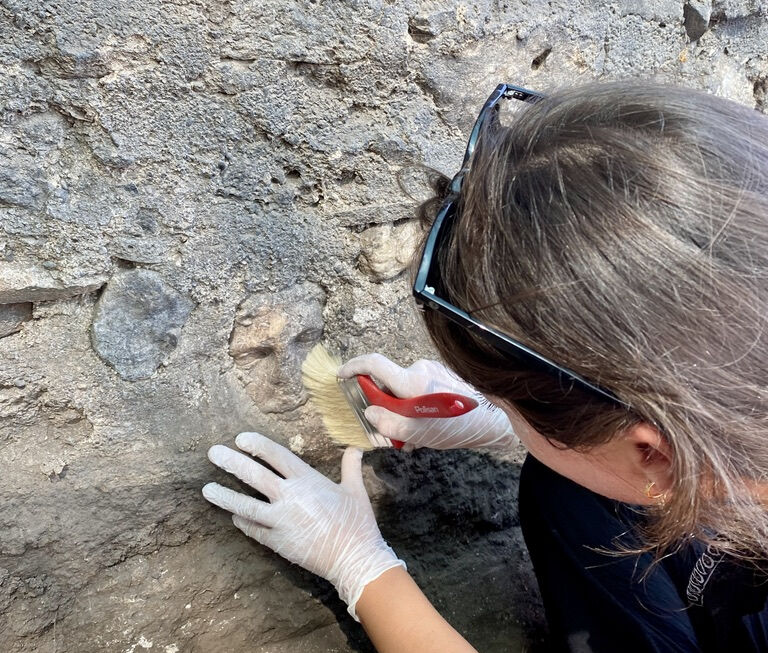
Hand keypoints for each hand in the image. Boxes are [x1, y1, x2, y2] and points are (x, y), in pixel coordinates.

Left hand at [202, 432, 405, 619]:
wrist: (354, 558)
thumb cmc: (358, 522)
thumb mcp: (355, 490)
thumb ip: (350, 466)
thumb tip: (356, 448)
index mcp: (308, 480)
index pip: (276, 456)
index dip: (257, 445)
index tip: (240, 438)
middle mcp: (290, 497)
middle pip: (254, 475)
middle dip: (231, 462)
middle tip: (213, 453)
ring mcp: (281, 521)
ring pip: (245, 505)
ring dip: (225, 496)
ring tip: (206, 489)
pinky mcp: (278, 542)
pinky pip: (253, 529)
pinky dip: (242, 522)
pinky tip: (232, 517)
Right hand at [337, 354, 515, 450]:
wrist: (495, 420)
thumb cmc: (457, 426)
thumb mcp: (418, 434)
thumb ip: (389, 424)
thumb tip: (371, 413)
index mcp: (410, 380)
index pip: (373, 364)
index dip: (352, 368)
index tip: (342, 375)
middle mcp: (419, 369)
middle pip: (389, 385)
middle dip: (387, 410)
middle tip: (395, 434)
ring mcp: (433, 371)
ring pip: (405, 392)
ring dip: (406, 414)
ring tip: (419, 438)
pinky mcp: (443, 376)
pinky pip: (420, 391)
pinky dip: (419, 408)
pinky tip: (432, 428)